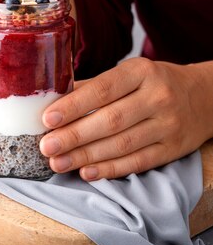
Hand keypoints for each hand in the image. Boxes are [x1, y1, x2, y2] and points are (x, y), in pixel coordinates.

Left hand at [40, 57, 212, 179]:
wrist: (204, 97)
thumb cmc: (155, 83)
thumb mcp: (130, 73)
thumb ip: (94, 86)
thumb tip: (53, 100)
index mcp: (141, 72)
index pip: (103, 89)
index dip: (74, 105)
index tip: (48, 118)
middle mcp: (157, 97)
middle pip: (110, 120)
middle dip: (74, 135)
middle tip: (46, 146)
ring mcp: (167, 125)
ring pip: (122, 144)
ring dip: (86, 156)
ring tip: (58, 162)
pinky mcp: (172, 150)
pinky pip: (138, 162)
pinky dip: (110, 169)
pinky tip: (87, 172)